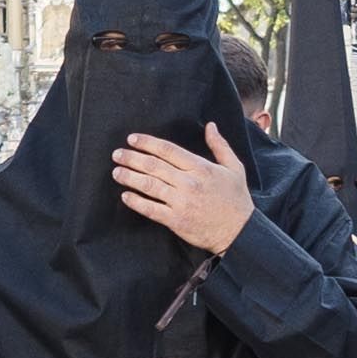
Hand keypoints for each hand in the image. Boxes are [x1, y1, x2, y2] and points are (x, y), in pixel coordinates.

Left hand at [109, 124, 255, 255]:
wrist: (239, 232)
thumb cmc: (236, 199)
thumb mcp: (234, 168)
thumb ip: (220, 146)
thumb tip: (210, 126)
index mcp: (201, 168)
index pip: (168, 150)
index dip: (148, 143)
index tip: (132, 139)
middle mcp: (189, 183)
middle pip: (154, 166)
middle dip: (132, 158)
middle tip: (117, 154)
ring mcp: (181, 202)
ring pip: (149, 185)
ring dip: (130, 177)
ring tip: (116, 171)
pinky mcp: (176, 221)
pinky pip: (151, 209)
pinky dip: (136, 202)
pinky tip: (125, 196)